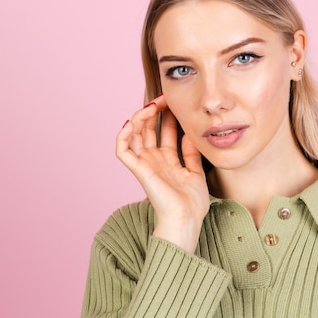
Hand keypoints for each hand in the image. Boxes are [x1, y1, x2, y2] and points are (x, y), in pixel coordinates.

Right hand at [116, 95, 209, 252]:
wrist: (186, 219)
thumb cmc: (192, 203)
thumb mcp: (195, 171)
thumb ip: (191, 152)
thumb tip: (191, 132)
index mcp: (166, 161)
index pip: (162, 132)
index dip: (166, 116)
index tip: (174, 103)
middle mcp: (153, 160)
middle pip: (147, 129)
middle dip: (154, 111)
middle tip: (164, 98)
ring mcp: (144, 164)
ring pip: (133, 135)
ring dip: (140, 117)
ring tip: (151, 105)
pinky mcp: (138, 170)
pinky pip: (122, 149)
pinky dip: (123, 134)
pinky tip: (133, 122)